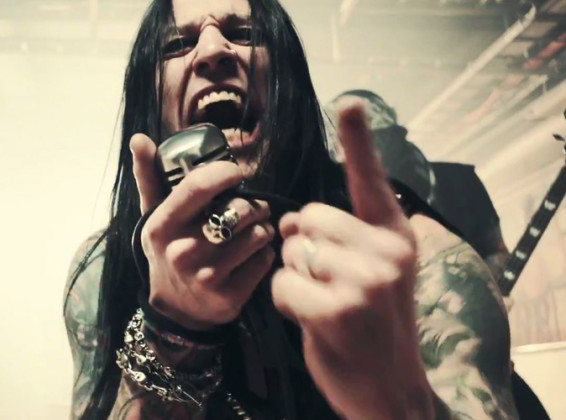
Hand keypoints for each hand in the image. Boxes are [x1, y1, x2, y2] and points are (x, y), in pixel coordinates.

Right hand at [131, 133, 275, 329]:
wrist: (175, 309)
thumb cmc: (169, 249)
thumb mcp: (154, 215)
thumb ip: (149, 176)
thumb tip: (139, 138)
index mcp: (162, 226)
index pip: (198, 185)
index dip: (224, 173)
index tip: (236, 173)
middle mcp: (182, 251)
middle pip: (238, 209)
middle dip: (252, 204)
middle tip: (250, 207)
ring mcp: (206, 277)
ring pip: (256, 233)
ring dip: (262, 227)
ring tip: (254, 229)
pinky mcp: (229, 296)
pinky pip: (264, 259)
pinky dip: (265, 253)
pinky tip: (253, 254)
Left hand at [271, 104, 432, 418]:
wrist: (389, 387)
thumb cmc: (373, 325)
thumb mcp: (377, 274)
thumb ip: (348, 239)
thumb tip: (292, 218)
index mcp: (395, 237)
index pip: (371, 181)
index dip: (358, 141)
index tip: (347, 102)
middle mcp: (386, 253)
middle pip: (306, 217)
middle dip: (300, 245)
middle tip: (323, 278)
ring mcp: (363, 282)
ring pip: (291, 250)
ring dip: (293, 276)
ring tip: (323, 302)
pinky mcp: (336, 311)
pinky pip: (280, 283)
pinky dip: (284, 301)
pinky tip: (312, 319)